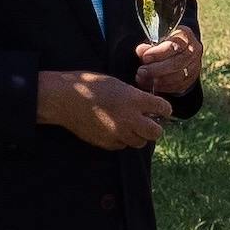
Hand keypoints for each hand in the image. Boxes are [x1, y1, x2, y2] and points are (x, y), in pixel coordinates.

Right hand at [39, 69, 174, 150]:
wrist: (64, 99)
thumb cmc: (90, 86)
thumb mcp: (117, 84)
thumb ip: (135, 96)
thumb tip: (147, 106)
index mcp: (134, 100)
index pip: (163, 108)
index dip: (164, 108)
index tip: (161, 109)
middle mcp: (130, 119)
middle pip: (156, 132)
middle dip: (154, 127)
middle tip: (148, 121)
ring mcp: (119, 133)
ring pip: (139, 142)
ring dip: (138, 135)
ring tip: (128, 125)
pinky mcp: (107, 143)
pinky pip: (122, 145)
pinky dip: (122, 139)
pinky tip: (113, 128)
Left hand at [133, 26, 201, 99]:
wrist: (180, 52)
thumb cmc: (165, 44)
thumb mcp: (158, 40)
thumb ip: (149, 46)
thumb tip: (140, 50)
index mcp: (186, 36)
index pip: (173, 46)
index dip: (158, 53)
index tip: (144, 58)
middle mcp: (194, 51)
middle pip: (176, 63)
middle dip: (156, 69)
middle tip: (141, 72)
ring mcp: (195, 66)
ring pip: (178, 77)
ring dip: (158, 81)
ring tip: (142, 80)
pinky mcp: (192, 79)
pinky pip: (178, 86)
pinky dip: (163, 87)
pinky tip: (151, 86)